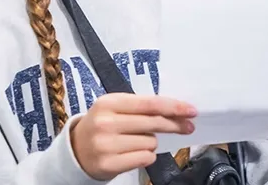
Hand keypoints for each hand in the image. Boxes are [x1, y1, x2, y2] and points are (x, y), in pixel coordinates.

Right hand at [70, 93, 196, 180]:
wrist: (76, 151)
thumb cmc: (102, 125)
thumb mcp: (115, 109)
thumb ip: (140, 107)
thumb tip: (176, 111)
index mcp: (108, 103)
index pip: (149, 104)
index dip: (173, 107)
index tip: (190, 110)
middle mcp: (106, 123)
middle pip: (153, 123)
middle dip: (174, 125)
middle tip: (188, 127)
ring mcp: (106, 145)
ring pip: (150, 142)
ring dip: (151, 143)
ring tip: (136, 142)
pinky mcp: (109, 164)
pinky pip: (145, 158)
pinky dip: (146, 156)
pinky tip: (134, 153)